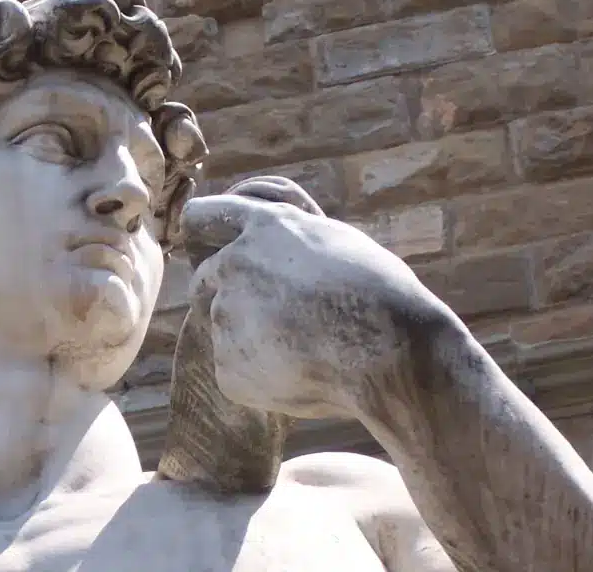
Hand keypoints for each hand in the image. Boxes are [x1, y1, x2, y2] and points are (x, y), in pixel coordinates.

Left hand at [181, 176, 449, 419]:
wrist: (390, 351)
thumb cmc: (380, 295)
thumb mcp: (334, 242)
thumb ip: (286, 241)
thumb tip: (264, 250)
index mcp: (262, 226)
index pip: (202, 214)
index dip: (204, 232)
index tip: (207, 246)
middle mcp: (232, 264)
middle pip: (204, 279)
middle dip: (229, 294)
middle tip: (272, 317)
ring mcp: (224, 316)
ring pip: (227, 329)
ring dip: (254, 339)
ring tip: (311, 351)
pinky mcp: (227, 366)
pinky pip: (237, 371)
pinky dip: (263, 378)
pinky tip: (305, 376)